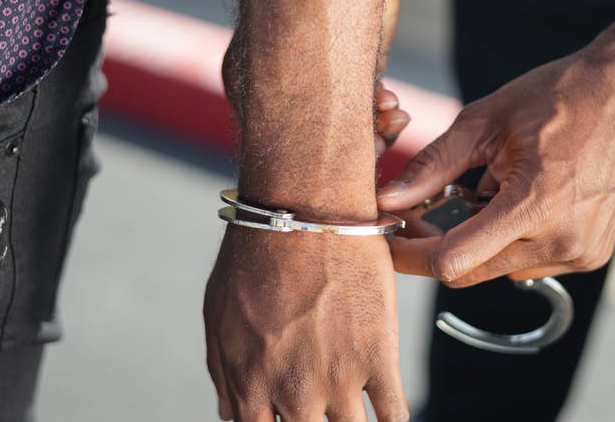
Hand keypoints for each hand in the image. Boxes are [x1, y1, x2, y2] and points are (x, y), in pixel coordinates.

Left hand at [204, 227, 407, 420]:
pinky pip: (395, 415)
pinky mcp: (379, 357)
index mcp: (249, 384)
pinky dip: (393, 420)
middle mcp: (293, 390)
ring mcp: (339, 377)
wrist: (305, 213)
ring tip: (353, 413)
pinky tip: (387, 410)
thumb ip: (225, 373)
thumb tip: (230, 412)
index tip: (288, 420)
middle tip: (320, 412)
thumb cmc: (256, 256)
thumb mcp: (219, 317)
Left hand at [376, 51, 614, 285]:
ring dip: (478, 242)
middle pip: (471, 270)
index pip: (453, 260)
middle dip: (436, 247)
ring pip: (499, 270)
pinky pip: (530, 264)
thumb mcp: (483, 123)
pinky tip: (521, 201)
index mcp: (534, 205)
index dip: (410, 256)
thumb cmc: (554, 99)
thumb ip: (432, 166)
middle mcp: (561, 240)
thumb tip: (387, 200)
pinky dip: (511, 241)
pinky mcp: (591, 255)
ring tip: (485, 193)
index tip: (386, 239)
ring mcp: (581, 253)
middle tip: (417, 215)